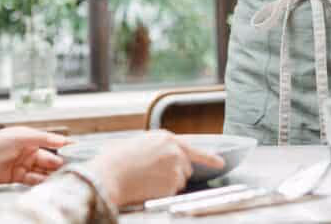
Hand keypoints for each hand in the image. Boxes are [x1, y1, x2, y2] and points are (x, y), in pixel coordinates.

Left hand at [0, 126, 70, 189]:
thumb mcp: (19, 137)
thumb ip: (43, 138)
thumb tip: (63, 139)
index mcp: (28, 137)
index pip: (50, 141)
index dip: (63, 146)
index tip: (77, 151)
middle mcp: (26, 150)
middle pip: (48, 158)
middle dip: (58, 163)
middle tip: (69, 169)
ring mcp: (21, 164)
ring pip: (41, 170)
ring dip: (50, 174)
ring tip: (60, 178)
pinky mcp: (15, 178)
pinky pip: (32, 180)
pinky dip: (40, 181)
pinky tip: (47, 183)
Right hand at [86, 130, 224, 205]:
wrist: (109, 174)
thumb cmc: (116, 160)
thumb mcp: (137, 144)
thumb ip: (155, 148)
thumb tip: (159, 157)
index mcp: (165, 137)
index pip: (193, 148)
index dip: (209, 157)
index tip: (220, 163)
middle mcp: (175, 150)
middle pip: (186, 167)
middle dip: (175, 173)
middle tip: (155, 176)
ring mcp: (176, 167)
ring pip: (179, 181)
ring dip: (168, 183)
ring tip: (146, 180)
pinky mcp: (173, 182)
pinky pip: (172, 192)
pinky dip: (163, 193)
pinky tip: (148, 187)